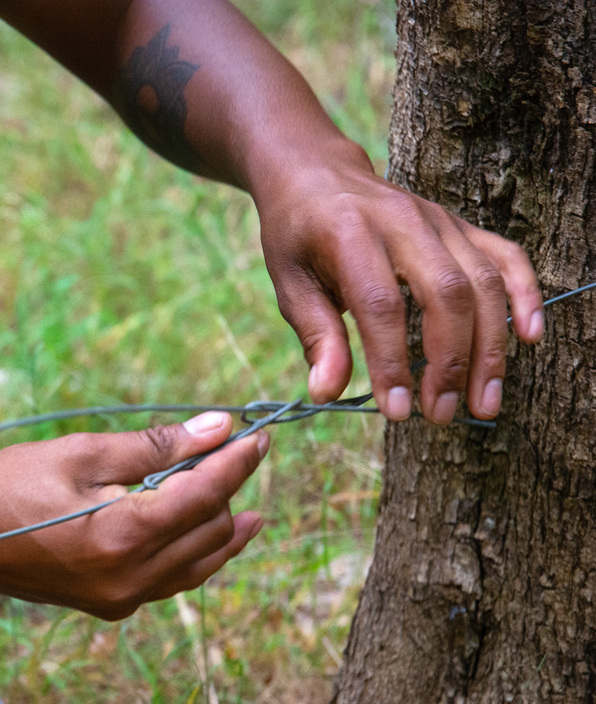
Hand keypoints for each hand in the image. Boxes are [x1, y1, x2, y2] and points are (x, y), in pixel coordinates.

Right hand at [0, 412, 265, 619]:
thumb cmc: (9, 485)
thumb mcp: (82, 452)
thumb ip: (154, 444)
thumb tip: (216, 427)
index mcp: (124, 535)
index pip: (205, 494)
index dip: (236, 461)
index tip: (258, 434)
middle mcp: (130, 577)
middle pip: (209, 530)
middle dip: (228, 489)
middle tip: (236, 452)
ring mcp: (121, 597)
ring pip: (198, 563)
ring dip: (221, 528)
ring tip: (246, 504)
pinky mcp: (109, 603)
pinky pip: (172, 580)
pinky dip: (194, 554)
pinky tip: (201, 534)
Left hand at [254, 149, 543, 422]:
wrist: (316, 174)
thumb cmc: (298, 237)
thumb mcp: (289, 282)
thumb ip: (316, 335)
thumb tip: (326, 394)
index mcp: (350, 233)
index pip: (381, 303)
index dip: (392, 361)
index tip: (397, 411)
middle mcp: (402, 221)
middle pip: (446, 293)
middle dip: (450, 361)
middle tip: (442, 414)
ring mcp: (439, 220)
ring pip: (482, 282)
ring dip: (489, 348)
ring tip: (483, 403)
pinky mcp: (460, 226)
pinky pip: (506, 257)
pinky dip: (524, 296)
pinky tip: (528, 339)